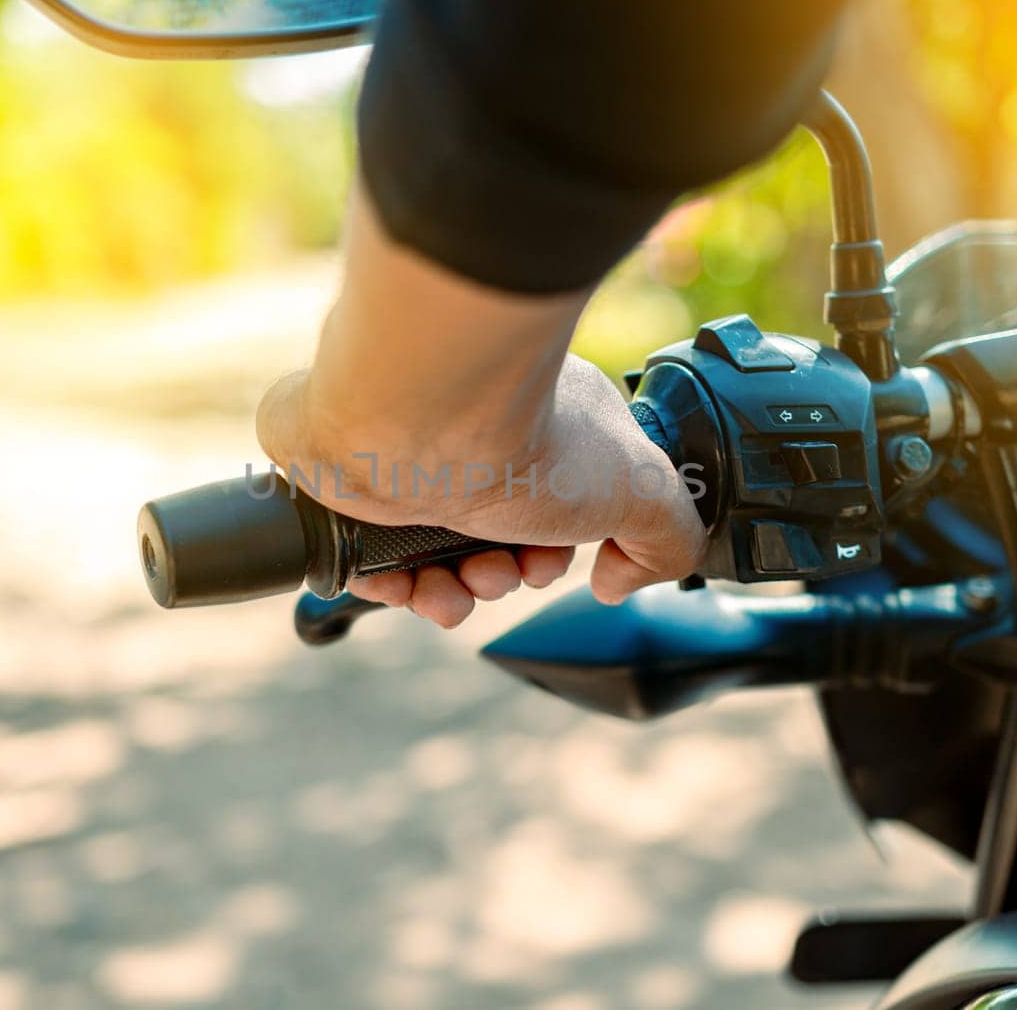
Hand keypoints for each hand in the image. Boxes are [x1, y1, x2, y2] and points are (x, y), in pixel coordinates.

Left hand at [258, 353, 706, 627]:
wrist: (416, 421)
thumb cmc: (526, 437)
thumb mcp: (640, 492)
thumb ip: (666, 539)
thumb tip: (617, 582)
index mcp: (544, 422)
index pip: (556, 504)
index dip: (557, 554)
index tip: (558, 564)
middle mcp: (475, 435)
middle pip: (495, 538)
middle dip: (503, 578)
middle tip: (502, 571)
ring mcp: (411, 457)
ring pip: (434, 556)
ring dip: (452, 594)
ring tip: (452, 586)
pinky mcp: (351, 482)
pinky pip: (372, 557)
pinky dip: (395, 587)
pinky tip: (410, 586)